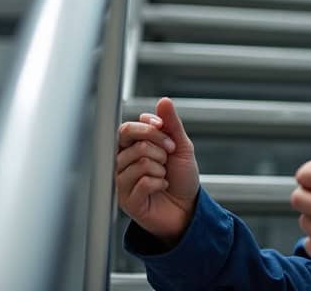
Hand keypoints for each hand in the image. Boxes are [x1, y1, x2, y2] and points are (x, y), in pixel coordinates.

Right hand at [116, 97, 199, 243]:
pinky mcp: (127, 200)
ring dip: (161, 168)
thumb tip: (164, 100)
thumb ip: (171, 124)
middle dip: (160, 147)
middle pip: (134, 143)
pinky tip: (162, 188)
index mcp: (132, 149)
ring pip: (140, 162)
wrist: (188, 209)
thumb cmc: (181, 178)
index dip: (149, 128)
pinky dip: (160, 183)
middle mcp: (123, 164)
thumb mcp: (181, 146)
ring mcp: (123, 182)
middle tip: (169, 157)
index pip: (127, 129)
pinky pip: (143, 182)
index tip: (168, 135)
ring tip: (164, 176)